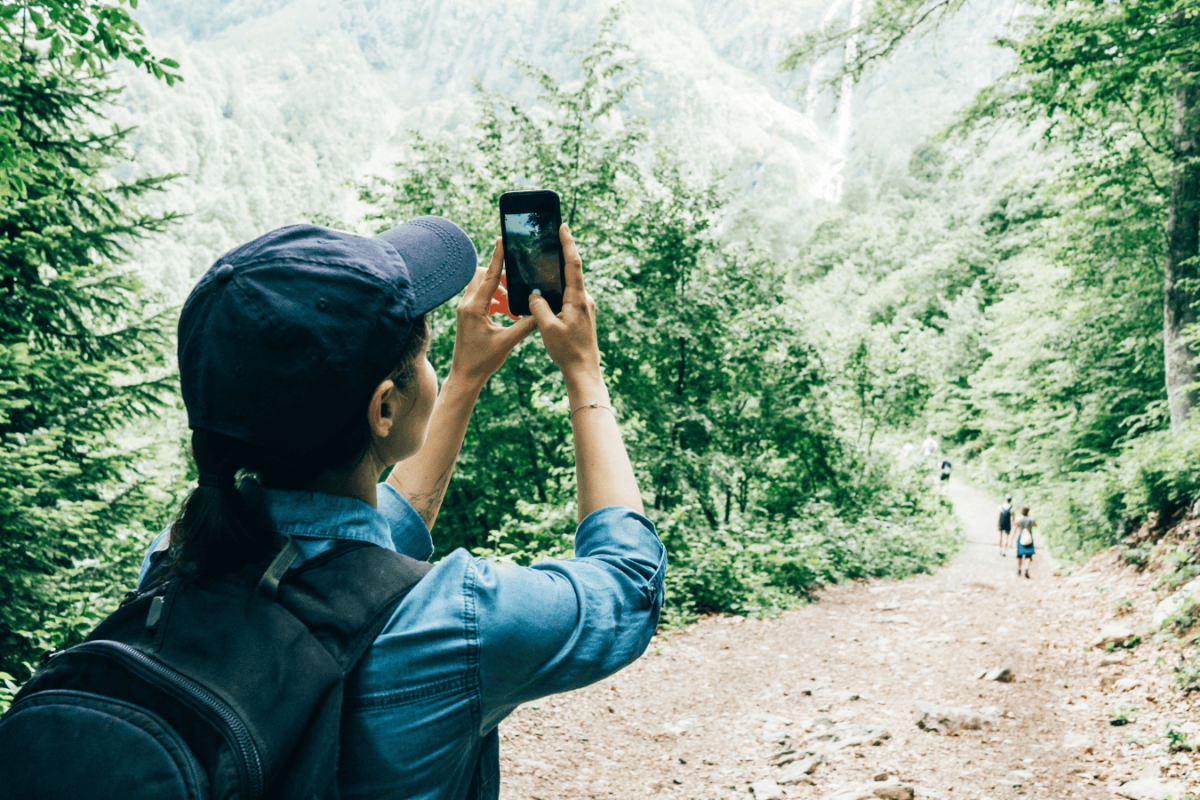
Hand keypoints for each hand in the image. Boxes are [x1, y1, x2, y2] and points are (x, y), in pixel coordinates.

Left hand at [448, 238, 537, 387]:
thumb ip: (526, 325)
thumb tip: (542, 312)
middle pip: (483, 275)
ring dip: (499, 290)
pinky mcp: (467, 315)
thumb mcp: (508, 342)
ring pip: (482, 286)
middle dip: (500, 276)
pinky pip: (481, 297)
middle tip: (516, 288)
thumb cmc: (483, 361)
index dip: (498, 257)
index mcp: (474, 308)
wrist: (465, 375)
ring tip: (512, 306)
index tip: (501, 240)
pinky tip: (507, 312)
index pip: (489, 277)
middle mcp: (467, 305)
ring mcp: (465, 309)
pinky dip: (495, 300)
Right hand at [527, 224, 601, 391]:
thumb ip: (538, 307)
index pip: (573, 264)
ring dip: (556, 277)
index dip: (568, 243)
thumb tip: (533, 294)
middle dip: (560, 256)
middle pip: (571, 272)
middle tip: (549, 239)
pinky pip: (568, 298)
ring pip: (568, 286)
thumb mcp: (547, 328)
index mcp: (577, 299)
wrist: (584, 371)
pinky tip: (546, 295)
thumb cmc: (567, 351)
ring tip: (542, 267)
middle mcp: (584, 299)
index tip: (563, 226)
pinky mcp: (582, 315)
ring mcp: (585, 307)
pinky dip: (557, 292)